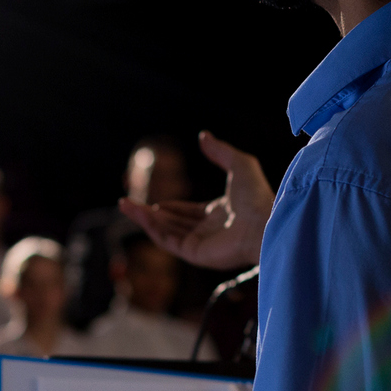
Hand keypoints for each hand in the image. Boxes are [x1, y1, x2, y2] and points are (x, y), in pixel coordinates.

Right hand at [120, 131, 273, 269]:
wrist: (264, 222)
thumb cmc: (257, 196)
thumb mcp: (239, 163)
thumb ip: (220, 151)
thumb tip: (203, 135)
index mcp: (219, 214)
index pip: (188, 213)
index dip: (172, 208)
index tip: (156, 202)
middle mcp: (210, 231)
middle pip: (173, 224)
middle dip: (150, 215)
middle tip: (127, 204)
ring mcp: (202, 244)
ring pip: (166, 232)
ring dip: (144, 219)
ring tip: (125, 206)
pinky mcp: (196, 254)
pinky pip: (168, 241)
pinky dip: (152, 228)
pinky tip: (141, 214)